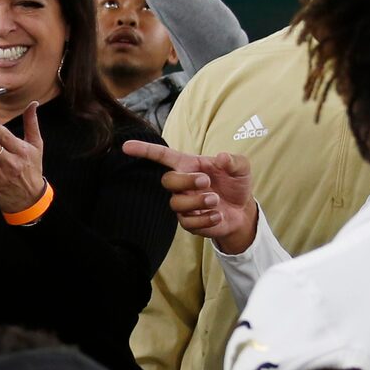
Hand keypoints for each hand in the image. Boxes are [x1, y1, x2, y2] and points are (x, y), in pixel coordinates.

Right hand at [122, 139, 257, 253]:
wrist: (242, 211)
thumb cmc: (235, 184)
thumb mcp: (241, 168)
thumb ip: (234, 161)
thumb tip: (222, 158)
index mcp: (189, 166)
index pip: (162, 156)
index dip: (144, 150)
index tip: (126, 146)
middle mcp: (182, 185)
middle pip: (167, 181)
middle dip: (185, 181)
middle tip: (206, 181)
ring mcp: (184, 204)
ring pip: (176, 204)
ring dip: (197, 202)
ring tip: (216, 200)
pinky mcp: (189, 222)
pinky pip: (188, 222)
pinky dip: (206, 219)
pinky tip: (218, 215)